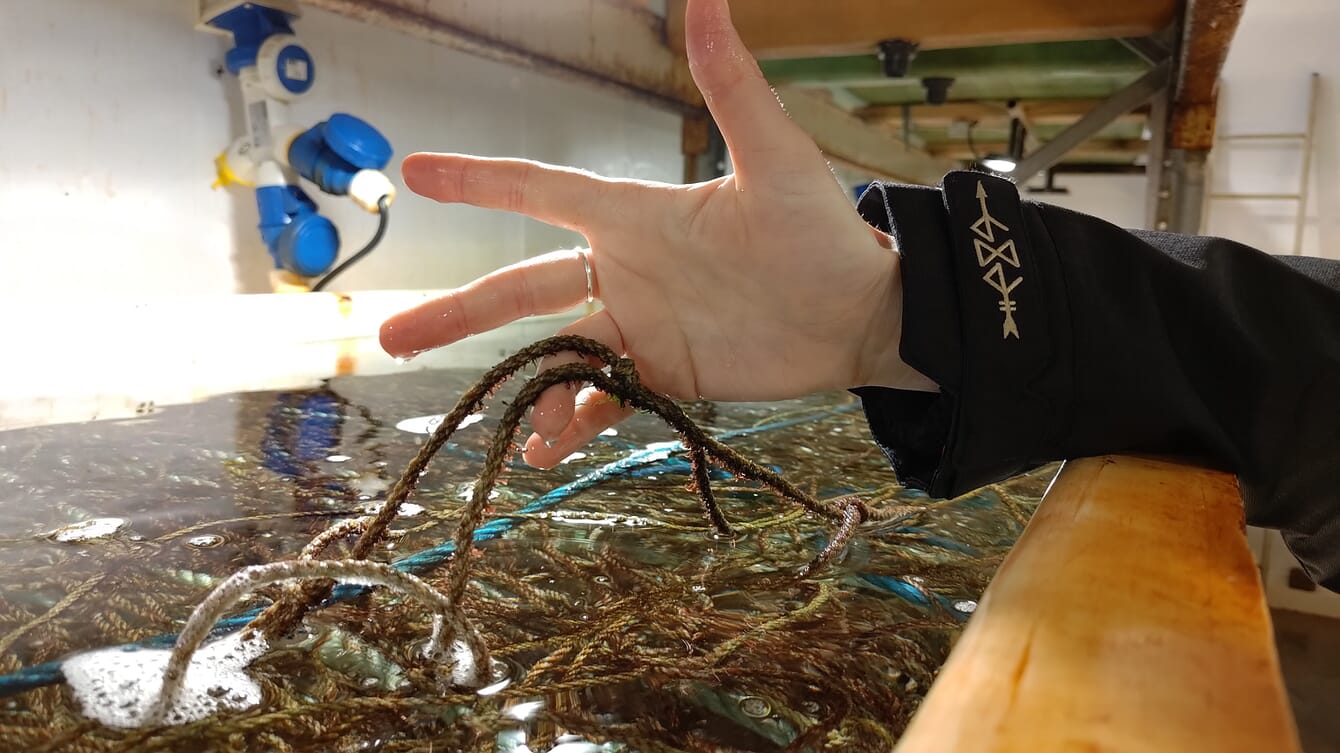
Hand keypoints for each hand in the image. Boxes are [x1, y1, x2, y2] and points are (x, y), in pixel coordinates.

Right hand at [381, 0, 936, 467]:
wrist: (860, 316)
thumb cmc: (820, 232)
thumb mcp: (774, 160)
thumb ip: (731, 86)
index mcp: (634, 216)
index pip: (539, 192)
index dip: (478, 181)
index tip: (415, 170)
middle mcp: (623, 270)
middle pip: (521, 289)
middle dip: (456, 313)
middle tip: (388, 337)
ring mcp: (639, 327)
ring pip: (555, 356)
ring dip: (521, 390)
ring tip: (511, 431)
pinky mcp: (664, 374)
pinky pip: (601, 401)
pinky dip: (570, 426)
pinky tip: (542, 455)